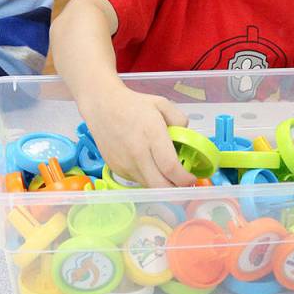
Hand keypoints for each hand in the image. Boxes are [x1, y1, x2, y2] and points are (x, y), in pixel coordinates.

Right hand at [79, 84, 194, 187]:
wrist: (101, 105)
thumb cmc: (132, 104)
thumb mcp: (162, 104)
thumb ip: (180, 120)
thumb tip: (186, 139)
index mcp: (151, 134)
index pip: (170, 167)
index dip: (185, 179)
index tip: (192, 178)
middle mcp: (137, 153)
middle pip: (160, 186)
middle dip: (176, 189)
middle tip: (182, 181)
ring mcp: (124, 163)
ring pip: (149, 186)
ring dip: (160, 183)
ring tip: (164, 169)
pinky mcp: (115, 169)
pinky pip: (137, 180)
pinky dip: (146, 177)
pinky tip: (147, 162)